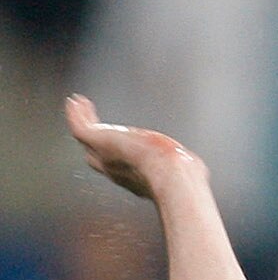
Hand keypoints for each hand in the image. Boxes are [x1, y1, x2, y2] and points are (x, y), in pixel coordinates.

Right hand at [65, 93, 200, 200]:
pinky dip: (76, 115)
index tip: (117, 142)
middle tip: (88, 122)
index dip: (117, 155)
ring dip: (82, 121)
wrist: (171, 176)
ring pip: (86, 139)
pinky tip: (75, 101)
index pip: (121, 167)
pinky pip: (80, 127)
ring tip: (79, 104)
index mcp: (137, 178)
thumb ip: (184, 168)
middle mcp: (118, 170)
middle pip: (96, 156)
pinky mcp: (98, 142)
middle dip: (92, 140)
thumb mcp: (182, 170)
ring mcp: (106, 157)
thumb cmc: (182, 178)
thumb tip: (199, 168)